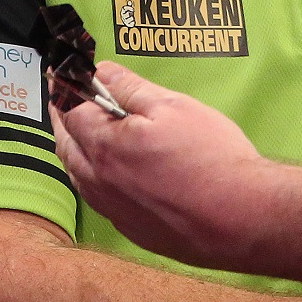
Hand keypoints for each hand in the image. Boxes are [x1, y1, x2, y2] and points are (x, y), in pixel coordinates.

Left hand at [53, 62, 271, 266]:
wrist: (239, 217)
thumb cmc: (211, 158)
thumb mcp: (173, 107)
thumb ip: (130, 88)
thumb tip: (100, 72)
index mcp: (105, 147)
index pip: (70, 111)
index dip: (65, 89)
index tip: (62, 75)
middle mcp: (99, 182)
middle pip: (67, 145)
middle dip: (62, 119)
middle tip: (62, 102)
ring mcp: (113, 210)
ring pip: (78, 176)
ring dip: (73, 150)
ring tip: (78, 134)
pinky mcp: (131, 229)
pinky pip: (98, 198)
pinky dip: (91, 178)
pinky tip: (106, 173)